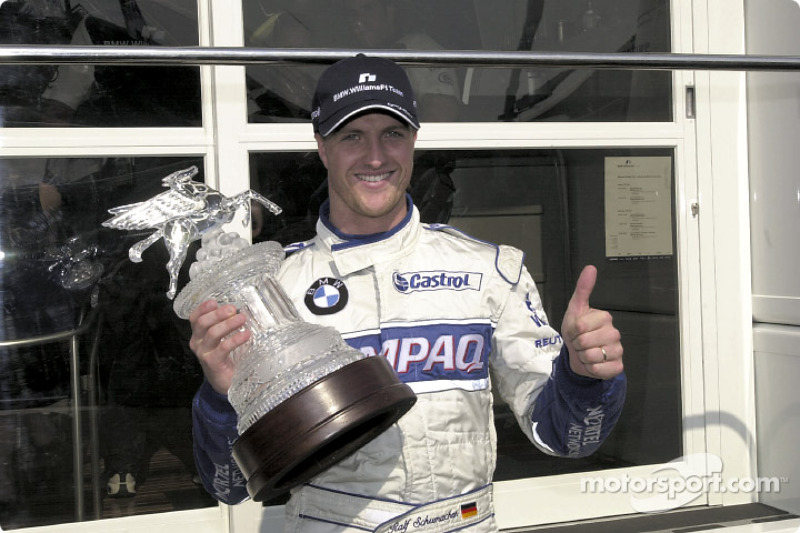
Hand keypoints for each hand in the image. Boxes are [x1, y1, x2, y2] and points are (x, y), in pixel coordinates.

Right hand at [188, 300, 250, 394]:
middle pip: (202, 323)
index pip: (195, 318)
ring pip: (212, 333)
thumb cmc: (226, 357)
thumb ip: (227, 325)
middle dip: (218, 313)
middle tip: (233, 309)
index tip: (215, 302)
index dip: (203, 308)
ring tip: (242, 318)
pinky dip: (235, 339)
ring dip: (228, 324)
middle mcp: (197, 343)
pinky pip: (223, 347)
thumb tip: (242, 309)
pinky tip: (246, 335)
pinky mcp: (212, 363)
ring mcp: (203, 353)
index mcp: (198, 334)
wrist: (226, 383)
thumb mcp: (223, 339)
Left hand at [561, 265, 623, 379]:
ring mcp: (618, 350)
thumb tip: (591, 267)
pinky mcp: (617, 366)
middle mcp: (615, 333)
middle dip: (576, 345)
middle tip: (579, 343)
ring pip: (591, 356)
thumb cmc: (577, 331)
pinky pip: (599, 370)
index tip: (575, 331)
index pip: (579, 326)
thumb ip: (583, 289)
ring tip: (586, 353)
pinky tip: (593, 364)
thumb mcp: (575, 309)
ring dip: (582, 357)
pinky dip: (591, 369)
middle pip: (584, 341)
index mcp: (605, 317)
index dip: (571, 331)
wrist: (578, 354)